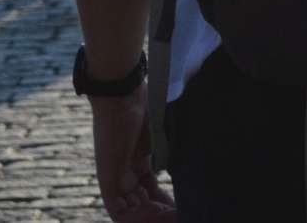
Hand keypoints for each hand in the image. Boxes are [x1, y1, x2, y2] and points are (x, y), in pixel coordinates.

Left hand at [90, 89, 176, 221]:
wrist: (122, 94)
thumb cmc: (145, 103)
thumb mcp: (164, 131)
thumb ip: (172, 148)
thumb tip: (200, 158)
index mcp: (137, 159)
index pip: (150, 189)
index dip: (165, 200)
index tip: (185, 204)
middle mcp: (125, 171)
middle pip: (141, 201)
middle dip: (160, 211)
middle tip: (182, 213)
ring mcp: (115, 176)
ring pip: (130, 209)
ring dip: (150, 216)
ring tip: (172, 216)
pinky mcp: (107, 180)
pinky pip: (117, 210)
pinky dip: (134, 218)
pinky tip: (157, 216)